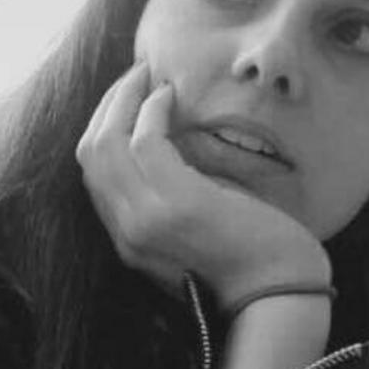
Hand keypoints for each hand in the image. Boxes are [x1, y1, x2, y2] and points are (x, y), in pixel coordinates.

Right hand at [75, 61, 330, 305]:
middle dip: (107, 107)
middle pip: (90, 155)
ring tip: (147, 75)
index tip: (124, 102)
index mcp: (129, 242)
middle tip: (132, 77)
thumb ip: (168, 203)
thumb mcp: (192, 234)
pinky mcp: (177, 205)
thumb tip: (166, 150)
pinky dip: (152, 110)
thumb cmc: (247, 261)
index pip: (93, 177)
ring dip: (125, 98)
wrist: (278, 293)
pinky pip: (145, 141)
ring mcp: (147, 220)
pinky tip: (170, 95)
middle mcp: (128, 233)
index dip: (103, 130)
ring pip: (107, 142)